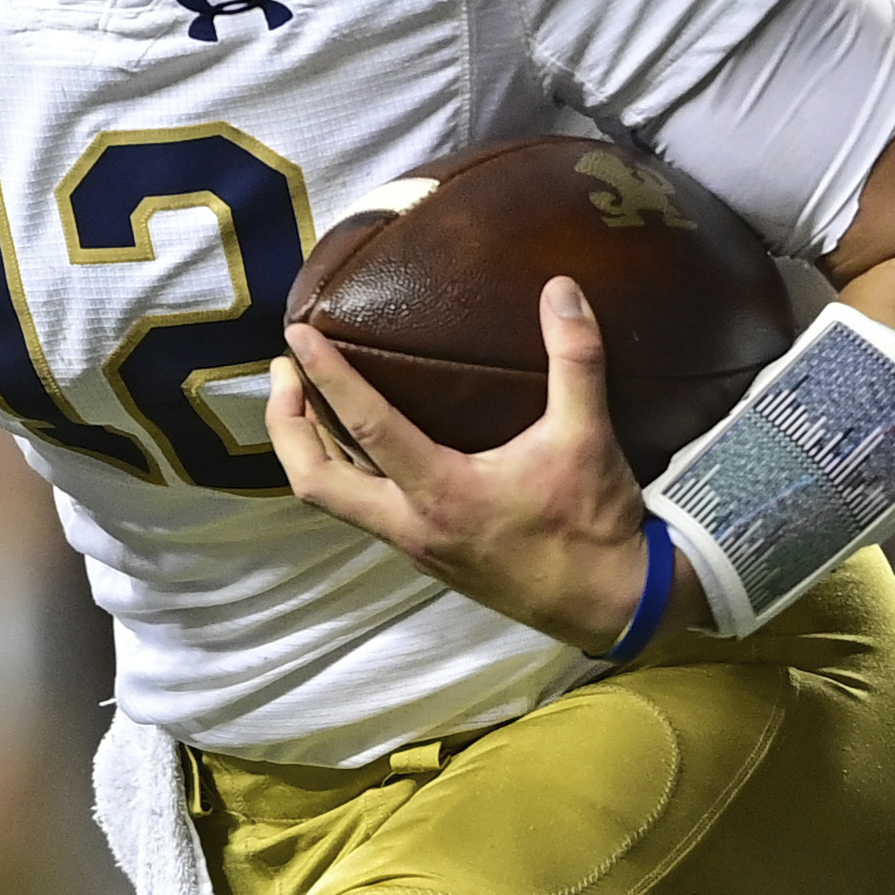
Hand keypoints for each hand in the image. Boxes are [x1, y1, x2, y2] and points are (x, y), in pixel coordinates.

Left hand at [267, 276, 682, 653]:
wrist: (610, 604)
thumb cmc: (593, 525)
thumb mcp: (587, 437)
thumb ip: (576, 359)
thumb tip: (562, 289)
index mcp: (443, 494)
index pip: (366, 428)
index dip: (327, 377)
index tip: (297, 337)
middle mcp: (412, 524)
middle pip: (314, 480)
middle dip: (286, 424)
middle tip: (284, 370)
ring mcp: (412, 544)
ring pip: (331, 501)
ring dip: (307, 449)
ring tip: (302, 396)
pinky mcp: (424, 553)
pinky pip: (359, 509)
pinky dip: (339, 470)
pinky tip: (352, 441)